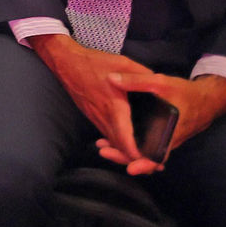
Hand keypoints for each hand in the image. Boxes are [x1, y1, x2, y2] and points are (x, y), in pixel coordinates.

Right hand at [31, 35, 153, 165]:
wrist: (66, 63)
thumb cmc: (95, 63)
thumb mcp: (123, 63)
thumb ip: (142, 76)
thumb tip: (159, 85)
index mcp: (114, 106)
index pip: (124, 138)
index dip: (136, 154)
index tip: (150, 161)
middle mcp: (103, 117)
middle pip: (118, 145)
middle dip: (134, 157)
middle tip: (153, 164)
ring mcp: (95, 117)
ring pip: (111, 140)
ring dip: (124, 149)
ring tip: (143, 154)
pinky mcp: (91, 115)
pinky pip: (105, 132)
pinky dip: (116, 140)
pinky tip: (126, 138)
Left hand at [96, 74, 225, 174]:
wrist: (206, 99)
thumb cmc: (185, 93)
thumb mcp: (162, 82)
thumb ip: (136, 81)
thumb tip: (111, 79)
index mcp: (170, 133)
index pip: (158, 157)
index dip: (144, 164)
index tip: (130, 168)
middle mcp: (167, 141)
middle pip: (145, 158)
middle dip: (124, 157)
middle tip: (104, 152)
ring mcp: (164, 140)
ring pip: (144, 152)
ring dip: (124, 151)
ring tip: (103, 145)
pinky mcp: (161, 136)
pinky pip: (146, 146)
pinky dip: (131, 144)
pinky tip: (114, 138)